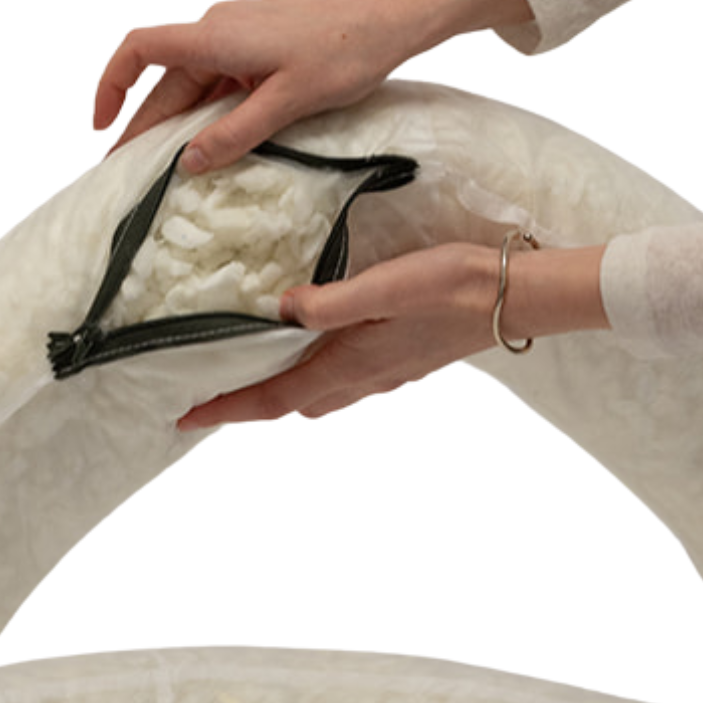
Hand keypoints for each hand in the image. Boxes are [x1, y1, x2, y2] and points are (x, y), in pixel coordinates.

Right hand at [94, 0, 529, 174]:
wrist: (392, 17)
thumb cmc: (346, 52)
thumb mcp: (289, 103)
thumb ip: (236, 134)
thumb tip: (188, 163)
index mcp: (217, 35)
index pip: (140, 49)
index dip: (111, 84)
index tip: (100, 126)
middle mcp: (219, 29)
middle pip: (165, 81)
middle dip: (143, 127)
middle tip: (128, 177)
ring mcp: (239, 35)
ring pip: (192, 85)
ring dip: (176, 126)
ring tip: (163, 172)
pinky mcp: (259, 45)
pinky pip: (218, 82)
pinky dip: (206, 115)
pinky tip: (209, 148)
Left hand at [176, 241, 609, 430]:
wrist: (519, 296)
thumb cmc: (455, 284)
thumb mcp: (385, 285)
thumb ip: (329, 302)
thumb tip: (280, 309)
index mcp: (349, 365)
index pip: (272, 398)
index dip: (227, 410)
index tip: (184, 419)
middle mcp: (362, 379)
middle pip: (290, 404)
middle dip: (247, 406)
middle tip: (208, 397)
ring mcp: (385, 374)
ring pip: (317, 395)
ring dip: (281, 393)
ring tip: (251, 378)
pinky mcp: (402, 360)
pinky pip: (343, 380)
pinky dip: (313, 376)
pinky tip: (316, 351)